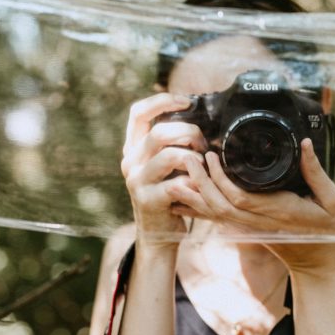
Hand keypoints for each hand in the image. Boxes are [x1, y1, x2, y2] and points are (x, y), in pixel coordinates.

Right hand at [121, 93, 207, 240]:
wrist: (158, 234)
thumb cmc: (169, 193)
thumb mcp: (164, 165)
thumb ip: (172, 143)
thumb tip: (198, 116)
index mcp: (133, 147)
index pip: (138, 112)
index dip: (162, 101)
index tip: (187, 101)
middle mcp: (130, 161)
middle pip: (160, 132)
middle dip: (189, 134)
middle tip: (203, 146)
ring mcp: (137, 181)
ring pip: (170, 155)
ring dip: (195, 159)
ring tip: (204, 166)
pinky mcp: (148, 200)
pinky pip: (179, 183)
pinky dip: (195, 182)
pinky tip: (200, 186)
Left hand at [167, 138, 334, 276]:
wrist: (317, 261)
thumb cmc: (327, 228)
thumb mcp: (331, 199)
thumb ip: (315, 171)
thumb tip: (303, 144)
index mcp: (277, 211)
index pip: (239, 198)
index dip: (219, 180)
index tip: (210, 157)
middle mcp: (258, 221)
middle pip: (218, 205)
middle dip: (199, 183)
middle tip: (188, 158)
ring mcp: (250, 227)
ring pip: (214, 213)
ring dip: (195, 195)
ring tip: (181, 173)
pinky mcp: (246, 228)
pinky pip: (218, 217)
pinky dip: (201, 205)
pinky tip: (189, 192)